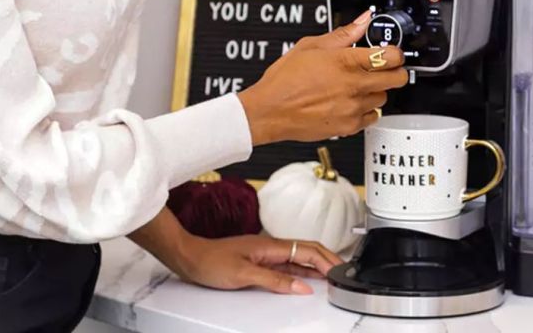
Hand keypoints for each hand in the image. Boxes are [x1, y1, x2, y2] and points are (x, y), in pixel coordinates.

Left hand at [175, 234, 342, 294]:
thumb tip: (302, 287)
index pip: (307, 251)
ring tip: (331, 275)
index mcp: (271, 246)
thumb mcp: (244, 275)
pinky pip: (287, 266)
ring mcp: (266, 254)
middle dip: (327, 260)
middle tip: (342, 272)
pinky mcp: (259, 262)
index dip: (326, 260)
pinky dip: (301, 272)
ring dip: (316, 265)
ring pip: (298, 258)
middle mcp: (271, 247)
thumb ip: (276, 281)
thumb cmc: (211, 261)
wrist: (190, 257)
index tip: (339, 271)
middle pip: (307, 251)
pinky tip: (306, 279)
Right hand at [238, 10, 407, 144]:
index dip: (395, 53)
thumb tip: (362, 20)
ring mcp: (353, 107)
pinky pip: (372, 117)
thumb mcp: (310, 46)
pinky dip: (367, 110)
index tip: (391, 53)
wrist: (270, 111)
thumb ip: (342, 34)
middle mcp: (353, 85)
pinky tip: (353, 102)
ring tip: (359, 86)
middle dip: (395, 72)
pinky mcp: (349, 126)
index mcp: (346, 62)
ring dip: (377, 91)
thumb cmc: (285, 80)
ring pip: (384, 98)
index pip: (391, 56)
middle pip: (397, 79)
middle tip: (384, 69)